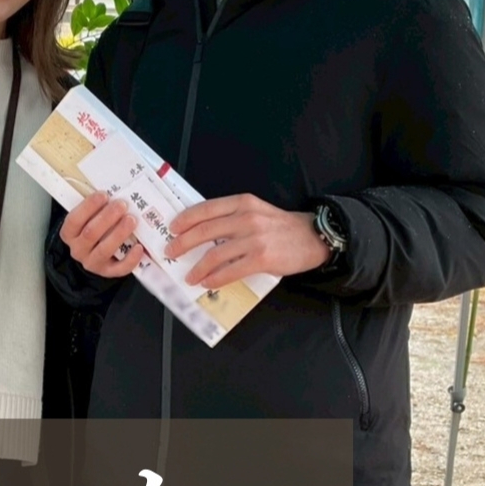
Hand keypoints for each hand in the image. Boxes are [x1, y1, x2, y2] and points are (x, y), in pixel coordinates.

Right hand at [59, 191, 145, 277]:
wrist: (93, 254)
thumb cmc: (93, 229)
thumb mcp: (88, 218)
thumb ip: (96, 207)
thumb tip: (113, 190)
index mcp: (69, 234)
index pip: (74, 220)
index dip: (88, 207)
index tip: (104, 194)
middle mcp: (78, 250)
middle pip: (90, 234)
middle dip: (107, 217)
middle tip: (122, 205)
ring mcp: (92, 262)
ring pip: (104, 250)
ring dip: (119, 233)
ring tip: (131, 220)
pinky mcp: (108, 272)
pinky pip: (119, 268)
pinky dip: (130, 259)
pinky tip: (139, 247)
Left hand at [166, 194, 331, 288]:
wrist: (313, 237)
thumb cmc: (281, 226)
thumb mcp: (257, 211)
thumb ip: (233, 217)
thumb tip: (203, 231)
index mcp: (242, 203)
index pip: (206, 209)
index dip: (186, 219)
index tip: (173, 229)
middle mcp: (246, 218)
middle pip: (205, 231)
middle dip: (183, 243)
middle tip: (171, 252)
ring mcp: (254, 238)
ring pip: (215, 254)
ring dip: (198, 267)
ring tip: (190, 276)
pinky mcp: (262, 258)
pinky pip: (231, 270)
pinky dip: (216, 278)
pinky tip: (208, 283)